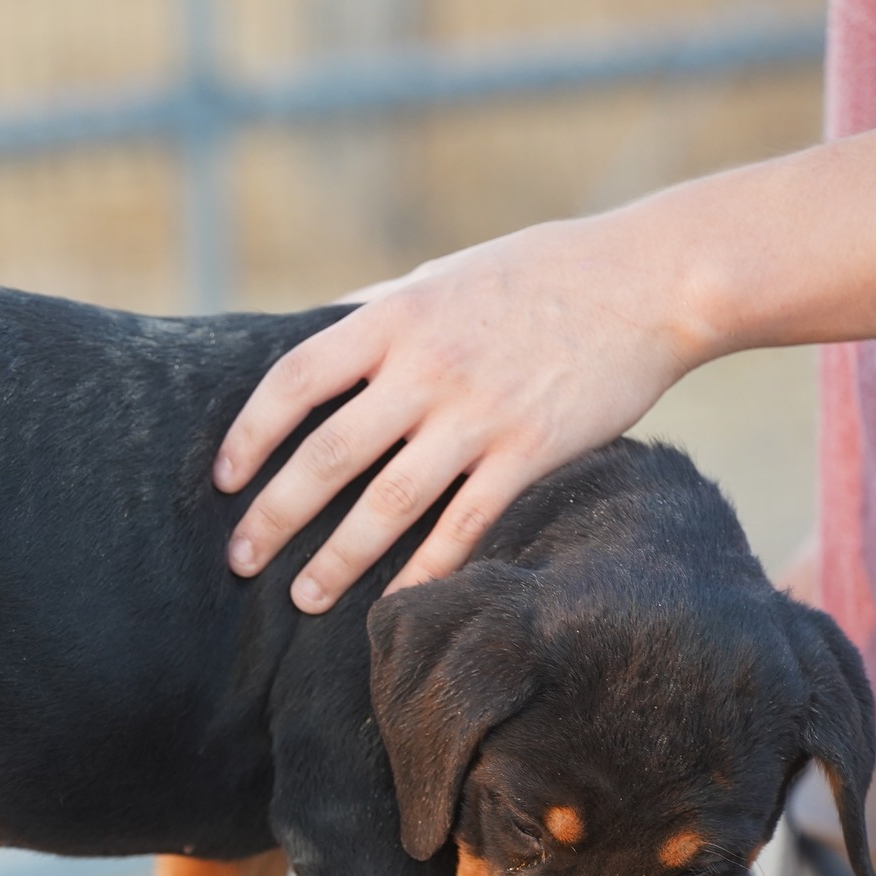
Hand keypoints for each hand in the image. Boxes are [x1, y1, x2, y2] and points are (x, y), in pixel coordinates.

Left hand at [213, 213, 714, 611]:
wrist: (650, 280)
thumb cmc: (539, 273)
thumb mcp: (443, 275)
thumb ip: (378, 310)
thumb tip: (316, 329)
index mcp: (396, 317)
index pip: (295, 380)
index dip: (251, 434)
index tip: (225, 478)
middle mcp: (429, 367)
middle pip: (329, 455)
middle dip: (276, 515)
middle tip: (241, 560)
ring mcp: (480, 413)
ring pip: (389, 503)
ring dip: (338, 558)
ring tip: (304, 596)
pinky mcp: (531, 451)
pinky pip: (465, 525)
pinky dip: (426, 569)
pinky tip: (396, 602)